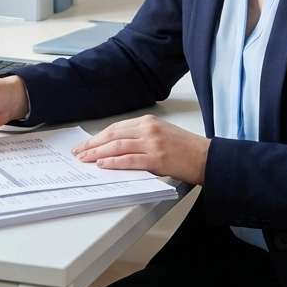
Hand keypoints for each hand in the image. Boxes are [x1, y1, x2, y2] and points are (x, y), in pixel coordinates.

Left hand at [71, 115, 209, 184]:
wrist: (207, 157)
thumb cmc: (186, 149)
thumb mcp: (162, 134)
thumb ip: (141, 137)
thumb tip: (117, 148)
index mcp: (148, 121)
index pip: (116, 127)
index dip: (99, 136)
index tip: (87, 144)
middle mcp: (148, 129)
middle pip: (113, 135)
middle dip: (93, 144)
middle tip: (79, 152)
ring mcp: (152, 143)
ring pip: (117, 146)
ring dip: (98, 153)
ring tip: (85, 159)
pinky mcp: (157, 158)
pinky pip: (129, 159)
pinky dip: (114, 162)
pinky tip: (103, 164)